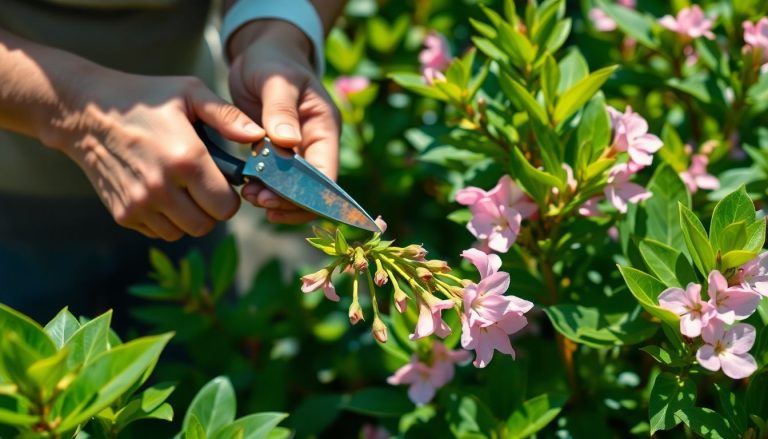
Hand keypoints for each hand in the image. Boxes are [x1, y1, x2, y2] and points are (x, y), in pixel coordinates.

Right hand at [51, 70, 263, 239]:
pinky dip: (165, 220)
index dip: (230, 197)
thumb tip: (259, 136)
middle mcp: (162, 188)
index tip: (223, 181)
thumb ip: (227, 115)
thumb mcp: (189, 93)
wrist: (85, 112)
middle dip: (211, 209)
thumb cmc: (145, 99)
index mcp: (186, 159)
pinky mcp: (123, 214)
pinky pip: (159, 232)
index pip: (226, 206)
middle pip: (207, 224)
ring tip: (181, 187)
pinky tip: (160, 192)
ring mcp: (140, 204)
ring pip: (183, 232)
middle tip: (203, 186)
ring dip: (189, 216)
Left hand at [227, 20, 339, 224]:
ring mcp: (300, 151)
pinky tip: (247, 188)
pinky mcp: (281, 153)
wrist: (262, 55)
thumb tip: (288, 142)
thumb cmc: (273, 62)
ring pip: (295, 189)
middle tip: (256, 199)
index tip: (274, 198)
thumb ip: (281, 109)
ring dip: (275, 198)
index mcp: (325, 128)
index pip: (325, 175)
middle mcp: (317, 145)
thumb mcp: (277, 80)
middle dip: (287, 201)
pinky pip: (279, 180)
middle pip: (312, 189)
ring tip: (249, 195)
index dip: (305, 195)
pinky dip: (265, 188)